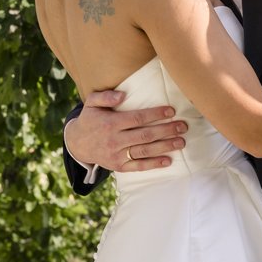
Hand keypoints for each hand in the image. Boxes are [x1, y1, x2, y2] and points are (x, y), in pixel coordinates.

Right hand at [64, 89, 187, 171]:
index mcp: (110, 123)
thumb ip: (106, 96)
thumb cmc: (90, 119)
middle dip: (166, 130)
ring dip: (165, 147)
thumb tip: (123, 95)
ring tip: (181, 141)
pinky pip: (138, 166)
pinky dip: (154, 164)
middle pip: (145, 135)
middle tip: (183, 126)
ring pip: (145, 151)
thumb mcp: (91, 103)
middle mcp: (114, 140)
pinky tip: (169, 160)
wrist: (77, 144)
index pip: (137, 118)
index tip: (171, 111)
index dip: (155, 115)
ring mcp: (117, 155)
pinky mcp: (119, 166)